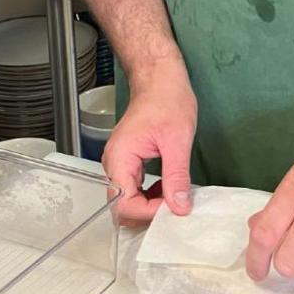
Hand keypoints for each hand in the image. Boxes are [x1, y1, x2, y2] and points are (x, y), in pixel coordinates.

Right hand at [101, 65, 196, 223]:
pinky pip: (134, 188)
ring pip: (128, 200)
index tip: (173, 208)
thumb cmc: (167, 100)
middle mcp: (114, 163)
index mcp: (120, 158)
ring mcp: (119, 163)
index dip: (148, 213)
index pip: (124, 203)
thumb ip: (177, 176)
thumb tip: (179, 207)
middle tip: (175, 209)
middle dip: (148, 213)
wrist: (160, 79)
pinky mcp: (128, 162)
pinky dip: (150, 195)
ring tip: (175, 198)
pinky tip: (168, 188)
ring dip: (150, 206)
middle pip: (122, 206)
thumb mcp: (177, 141)